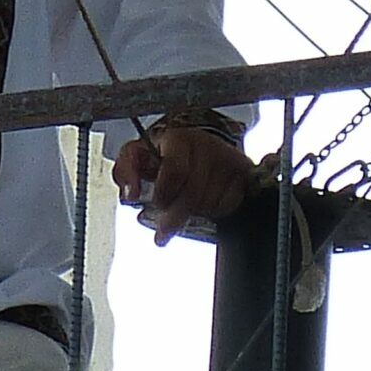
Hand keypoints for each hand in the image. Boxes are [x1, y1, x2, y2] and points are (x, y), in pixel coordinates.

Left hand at [113, 126, 253, 245]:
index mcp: (178, 139)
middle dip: (175, 216)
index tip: (157, 205)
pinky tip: (207, 204)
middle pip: (193, 193)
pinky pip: (231, 204)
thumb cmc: (165, 155)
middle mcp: (205, 144)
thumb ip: (126, 171)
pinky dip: (217, 211)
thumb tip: (130, 193)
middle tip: (164, 231)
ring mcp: (227, 157)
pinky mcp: (245, 171)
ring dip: (196, 214)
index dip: (164, 194)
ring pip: (210, 202)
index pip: (174, 171)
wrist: (200, 149)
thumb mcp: (139, 157)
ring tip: (187, 209)